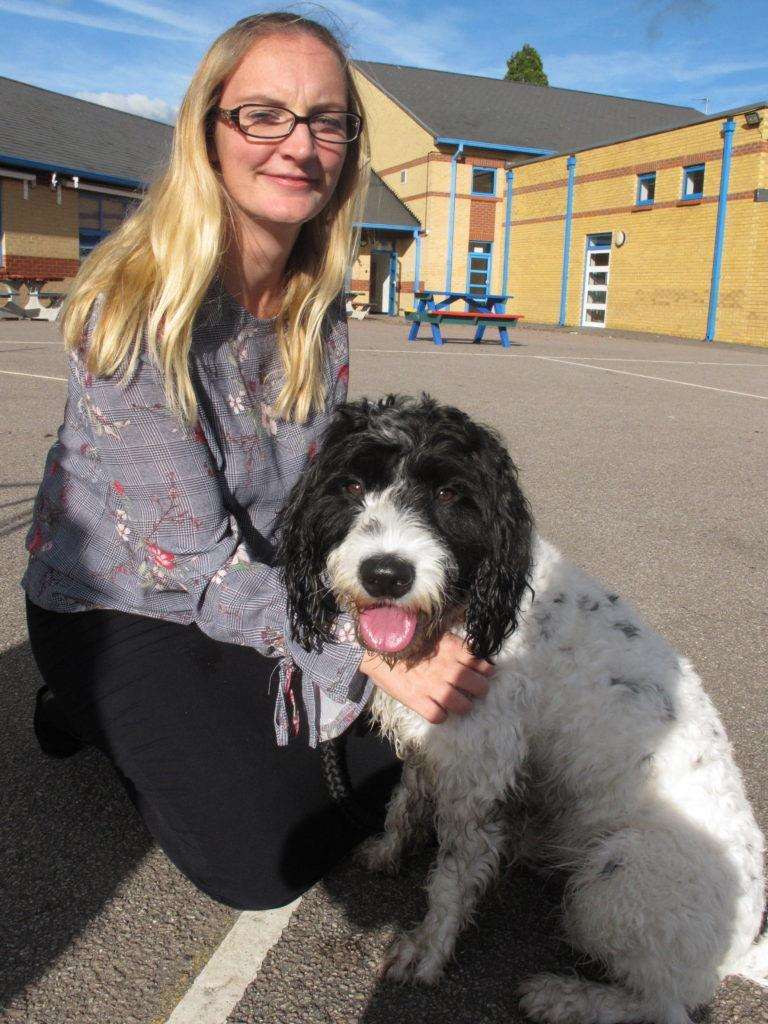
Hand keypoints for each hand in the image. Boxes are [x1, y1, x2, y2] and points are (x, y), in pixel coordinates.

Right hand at [359, 632, 493, 723]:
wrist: (377, 647)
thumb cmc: (405, 638)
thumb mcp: (435, 634)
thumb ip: (454, 644)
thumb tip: (470, 651)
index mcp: (454, 650)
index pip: (484, 665)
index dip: (484, 671)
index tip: (479, 672)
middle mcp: (450, 669)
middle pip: (481, 688)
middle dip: (478, 690)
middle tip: (470, 690)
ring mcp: (435, 687)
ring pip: (464, 706)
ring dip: (462, 705)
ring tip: (455, 702)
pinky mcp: (418, 701)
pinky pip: (440, 717)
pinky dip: (440, 715)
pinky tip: (436, 708)